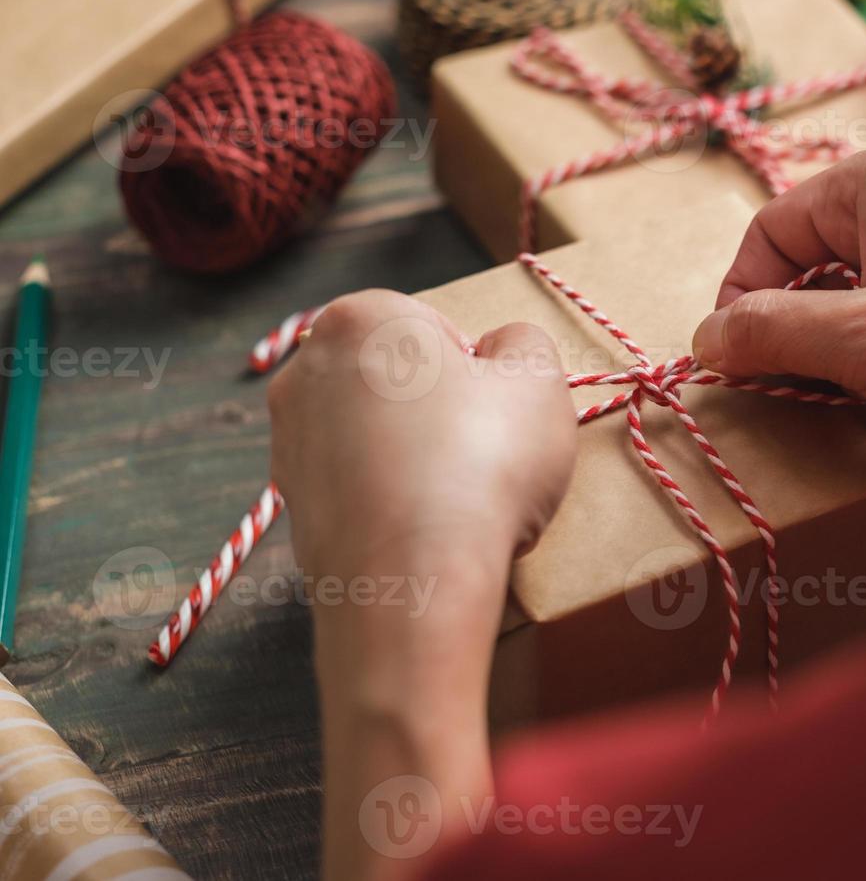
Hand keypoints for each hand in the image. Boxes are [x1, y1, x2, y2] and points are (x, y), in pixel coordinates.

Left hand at [269, 291, 574, 880]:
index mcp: (360, 318)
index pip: (434, 327)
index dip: (478, 370)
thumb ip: (524, 344)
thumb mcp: (539, 380)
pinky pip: (359, 490)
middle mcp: (305, 370)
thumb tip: (500, 350)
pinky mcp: (291, 507)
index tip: (498, 411)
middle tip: (486, 453)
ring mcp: (288, 443)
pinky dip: (392, 503)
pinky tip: (429, 533)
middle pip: (397, 380)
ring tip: (461, 501)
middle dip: (440, 410)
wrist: (414, 584)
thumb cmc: (482, 464)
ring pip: (376, 437)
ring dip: (416, 458)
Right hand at [692, 141, 865, 465]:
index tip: (733, 361)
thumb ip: (769, 335)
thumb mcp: (857, 339)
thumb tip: (706, 339)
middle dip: (792, 323)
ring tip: (839, 396)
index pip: (772, 228)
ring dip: (841, 342)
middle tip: (783, 386)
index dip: (740, 296)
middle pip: (818, 256)